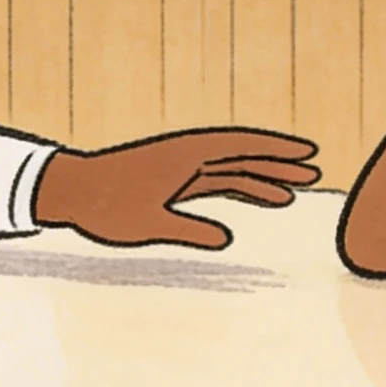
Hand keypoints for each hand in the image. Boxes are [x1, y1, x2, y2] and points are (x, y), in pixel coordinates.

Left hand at [35, 129, 321, 249]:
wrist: (70, 191)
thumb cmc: (105, 206)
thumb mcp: (148, 224)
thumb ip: (188, 230)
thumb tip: (225, 239)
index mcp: (185, 157)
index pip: (240, 147)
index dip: (276, 149)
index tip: (308, 153)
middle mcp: (188, 156)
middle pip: (242, 155)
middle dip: (278, 163)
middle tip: (314, 172)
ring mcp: (181, 167)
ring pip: (231, 169)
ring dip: (262, 178)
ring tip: (294, 193)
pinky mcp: (173, 180)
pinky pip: (215, 181)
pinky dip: (238, 188)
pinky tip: (258, 201)